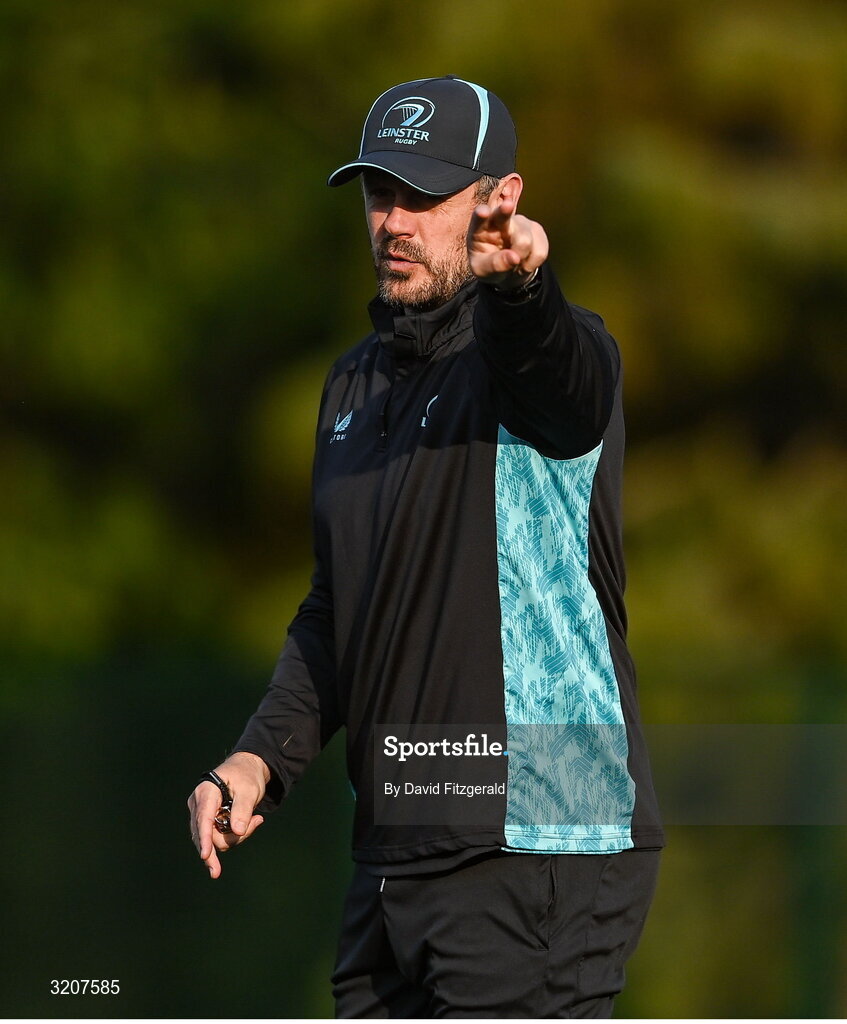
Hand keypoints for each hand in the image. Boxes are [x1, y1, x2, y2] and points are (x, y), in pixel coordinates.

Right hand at [187, 751, 268, 878]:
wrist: (244, 770)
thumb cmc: (246, 776)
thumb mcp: (249, 790)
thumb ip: (243, 810)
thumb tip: (237, 832)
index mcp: (205, 792)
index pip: (204, 819)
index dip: (205, 838)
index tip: (205, 855)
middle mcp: (197, 805)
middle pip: (209, 834)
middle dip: (233, 837)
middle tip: (257, 821)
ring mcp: (200, 815)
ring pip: (213, 840)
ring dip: (235, 837)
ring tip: (255, 819)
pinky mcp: (206, 822)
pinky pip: (216, 839)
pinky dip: (232, 836)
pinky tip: (246, 827)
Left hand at [468, 197, 548, 289]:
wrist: (507, 270)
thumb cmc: (489, 266)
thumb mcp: (483, 270)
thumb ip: (494, 264)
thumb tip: (515, 258)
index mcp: (481, 227)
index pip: (479, 217)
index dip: (481, 213)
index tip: (482, 212)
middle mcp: (500, 219)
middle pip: (504, 214)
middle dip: (505, 210)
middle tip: (507, 205)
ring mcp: (520, 223)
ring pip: (525, 241)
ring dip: (520, 260)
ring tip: (513, 264)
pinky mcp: (537, 231)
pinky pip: (539, 252)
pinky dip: (531, 264)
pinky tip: (524, 262)